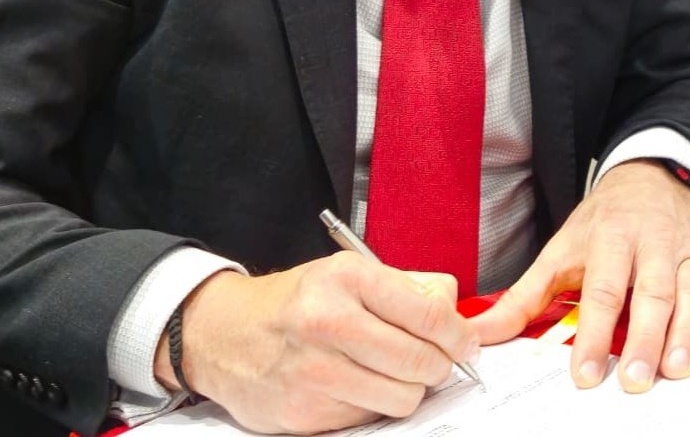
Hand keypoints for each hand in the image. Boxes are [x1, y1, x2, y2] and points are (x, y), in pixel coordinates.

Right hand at [158, 256, 477, 433]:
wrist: (224, 334)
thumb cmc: (296, 302)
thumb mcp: (349, 273)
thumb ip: (408, 286)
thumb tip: (454, 310)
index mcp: (347, 279)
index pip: (429, 314)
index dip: (458, 335)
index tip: (465, 344)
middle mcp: (328, 322)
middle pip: (421, 362)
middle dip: (437, 366)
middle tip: (433, 361)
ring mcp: (314, 371)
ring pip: (401, 398)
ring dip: (407, 389)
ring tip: (389, 372)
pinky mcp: (303, 411)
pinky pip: (367, 417)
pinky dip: (371, 403)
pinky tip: (353, 384)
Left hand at [473, 160, 689, 392]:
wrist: (646, 182)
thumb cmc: (599, 226)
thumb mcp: (557, 252)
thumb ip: (522, 298)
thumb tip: (479, 334)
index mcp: (610, 239)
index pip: (602, 291)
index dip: (594, 335)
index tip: (586, 375)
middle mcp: (650, 245)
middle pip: (651, 293)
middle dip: (645, 339)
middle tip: (636, 381)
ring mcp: (683, 253)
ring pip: (689, 293)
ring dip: (685, 332)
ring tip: (674, 370)